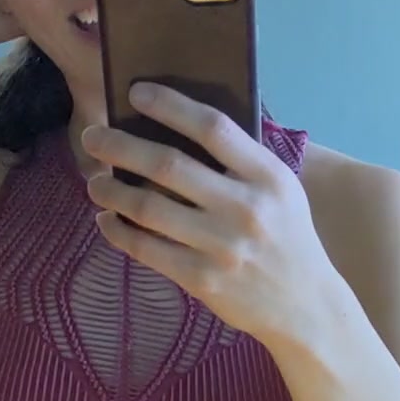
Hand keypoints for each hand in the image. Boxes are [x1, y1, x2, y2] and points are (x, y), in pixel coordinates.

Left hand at [80, 83, 337, 347]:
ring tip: (95, 181)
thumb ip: (242, 161)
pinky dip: (120, 233)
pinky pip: (148, 251)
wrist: (306, 307)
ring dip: (113, 191)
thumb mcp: (281, 190)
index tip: (135, 93)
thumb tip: (183, 124)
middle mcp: (244, 208)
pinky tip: (107, 221)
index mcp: (267, 176)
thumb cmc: (287, 238)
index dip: (169, 105)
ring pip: (150, 209)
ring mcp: (221, 246)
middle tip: (93, 135)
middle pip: (168, 165)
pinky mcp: (203, 280)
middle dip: (121, 146)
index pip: (212, 128)